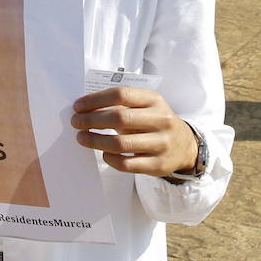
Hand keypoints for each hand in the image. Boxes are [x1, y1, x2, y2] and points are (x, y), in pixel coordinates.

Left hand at [71, 87, 198, 176]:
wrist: (185, 146)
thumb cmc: (154, 121)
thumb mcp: (146, 105)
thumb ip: (122, 104)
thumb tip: (85, 107)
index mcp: (154, 100)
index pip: (120, 95)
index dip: (95, 100)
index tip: (78, 106)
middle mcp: (161, 120)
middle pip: (119, 118)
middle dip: (91, 120)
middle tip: (76, 123)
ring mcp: (161, 143)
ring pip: (121, 144)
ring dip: (95, 141)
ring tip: (82, 138)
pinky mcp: (158, 165)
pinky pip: (126, 164)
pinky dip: (110, 159)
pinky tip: (103, 154)